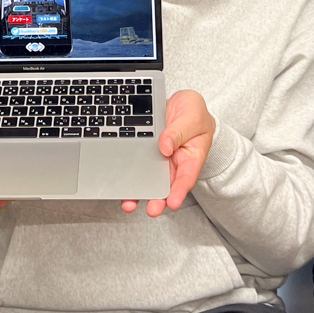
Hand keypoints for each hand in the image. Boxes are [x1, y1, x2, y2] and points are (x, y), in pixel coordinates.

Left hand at [121, 89, 214, 217]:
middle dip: (158, 199)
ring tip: (129, 204)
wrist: (181, 103)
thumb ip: (179, 131)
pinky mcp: (146, 154)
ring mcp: (159, 160)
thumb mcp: (192, 116)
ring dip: (139, 193)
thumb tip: (165, 146)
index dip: (179, 191)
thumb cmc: (193, 112)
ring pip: (149, 181)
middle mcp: (175, 163)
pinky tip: (120, 185)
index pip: (187, 177)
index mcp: (191, 157)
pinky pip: (137, 167)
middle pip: (166, 185)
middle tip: (152, 209)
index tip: (173, 202)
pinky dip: (129, 177)